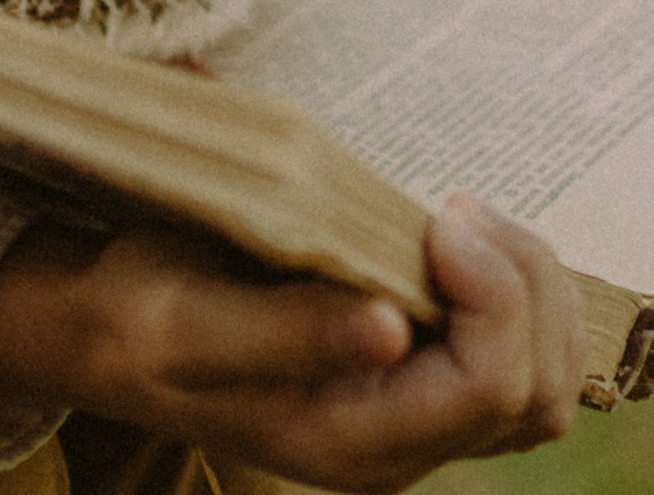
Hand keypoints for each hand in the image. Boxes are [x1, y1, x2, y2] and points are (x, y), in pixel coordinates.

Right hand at [0, 194, 585, 492]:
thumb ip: (290, 331)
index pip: (489, 389)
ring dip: (528, 285)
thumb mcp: (190, 322)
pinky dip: (513, 289)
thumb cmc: (140, 315)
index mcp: (349, 443)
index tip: (443, 215)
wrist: (109, 325)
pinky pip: (518, 352)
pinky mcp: (420, 380)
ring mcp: (416, 419)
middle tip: (454, 207)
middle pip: (537, 389)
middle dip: (525, 288)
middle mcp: (399, 448)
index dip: (496, 298)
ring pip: (545, 375)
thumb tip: (391, 332)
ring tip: (458, 218)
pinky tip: (456, 243)